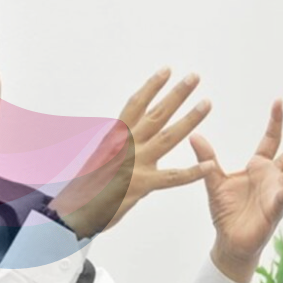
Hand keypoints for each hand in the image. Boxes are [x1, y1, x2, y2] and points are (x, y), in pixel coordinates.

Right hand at [48, 67, 213, 238]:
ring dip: (189, 119)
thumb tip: (125, 137)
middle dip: (176, 94)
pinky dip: (192, 172)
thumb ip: (117, 147)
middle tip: (193, 77)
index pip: (135, 105)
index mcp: (114, 137)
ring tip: (206, 103)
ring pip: (168, 137)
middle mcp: (126, 145)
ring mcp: (135, 164)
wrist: (73, 211)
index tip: (165, 72)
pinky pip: (172, 177)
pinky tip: (209, 166)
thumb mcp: (99, 159)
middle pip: (156, 114)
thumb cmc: (84, 187)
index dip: (151, 87)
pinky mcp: (142, 184)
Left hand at [190, 100, 282, 282]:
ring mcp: (277, 192)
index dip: (275, 121)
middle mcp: (273, 177)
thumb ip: (206, 158)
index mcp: (259, 167)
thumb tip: (194, 135)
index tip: (279, 100)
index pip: (271, 139)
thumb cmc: (226, 213)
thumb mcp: (213, 180)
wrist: (229, 241)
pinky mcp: (274, 210)